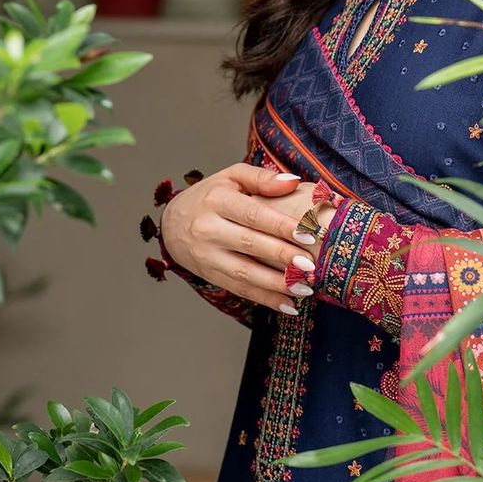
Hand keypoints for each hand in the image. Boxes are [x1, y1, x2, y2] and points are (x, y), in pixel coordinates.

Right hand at [160, 165, 321, 314]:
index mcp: (217, 200)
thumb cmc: (210, 196)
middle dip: (282, 256)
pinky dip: (265, 299)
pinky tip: (288, 305)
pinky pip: (239, 289)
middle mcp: (208, 229)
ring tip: (305, 288)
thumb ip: (262, 178)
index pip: (253, 214)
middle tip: (311, 265)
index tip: (309, 235)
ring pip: (244, 272)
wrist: (171, 224)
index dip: (281, 226)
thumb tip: (294, 182)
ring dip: (276, 284)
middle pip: (250, 244)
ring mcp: (207, 255)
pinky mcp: (209, 275)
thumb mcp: (231, 177)